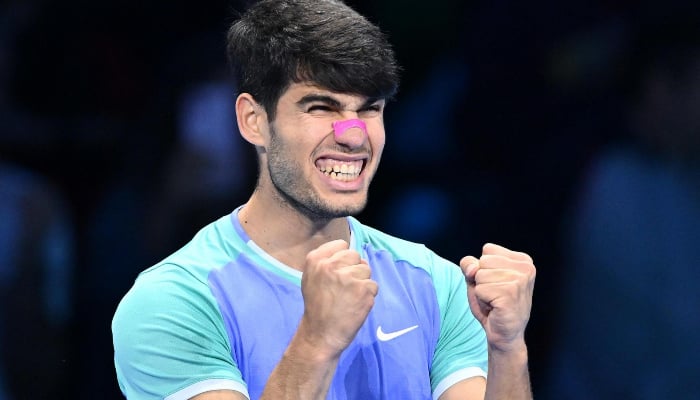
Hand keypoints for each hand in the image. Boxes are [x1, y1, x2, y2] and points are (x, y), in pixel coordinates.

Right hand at [299, 239, 377, 357]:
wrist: (320, 335)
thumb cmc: (317, 306)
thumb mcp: (311, 278)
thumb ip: (326, 261)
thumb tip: (352, 254)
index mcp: (316, 260)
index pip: (342, 245)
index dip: (343, 259)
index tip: (338, 273)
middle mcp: (331, 265)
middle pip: (356, 256)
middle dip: (354, 270)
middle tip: (344, 289)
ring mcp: (348, 277)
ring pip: (366, 270)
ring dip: (362, 283)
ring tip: (349, 298)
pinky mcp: (363, 290)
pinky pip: (373, 285)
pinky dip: (368, 296)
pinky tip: (355, 306)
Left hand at [460, 243, 535, 351]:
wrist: (504, 334)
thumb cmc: (492, 304)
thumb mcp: (477, 278)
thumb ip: (470, 265)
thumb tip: (472, 267)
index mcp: (523, 260)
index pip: (488, 249)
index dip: (484, 268)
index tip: (497, 283)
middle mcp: (526, 268)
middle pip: (483, 261)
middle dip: (482, 279)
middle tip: (495, 295)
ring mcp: (520, 281)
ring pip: (480, 275)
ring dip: (482, 291)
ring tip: (496, 301)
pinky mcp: (511, 294)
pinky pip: (480, 289)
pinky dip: (482, 300)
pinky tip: (495, 307)